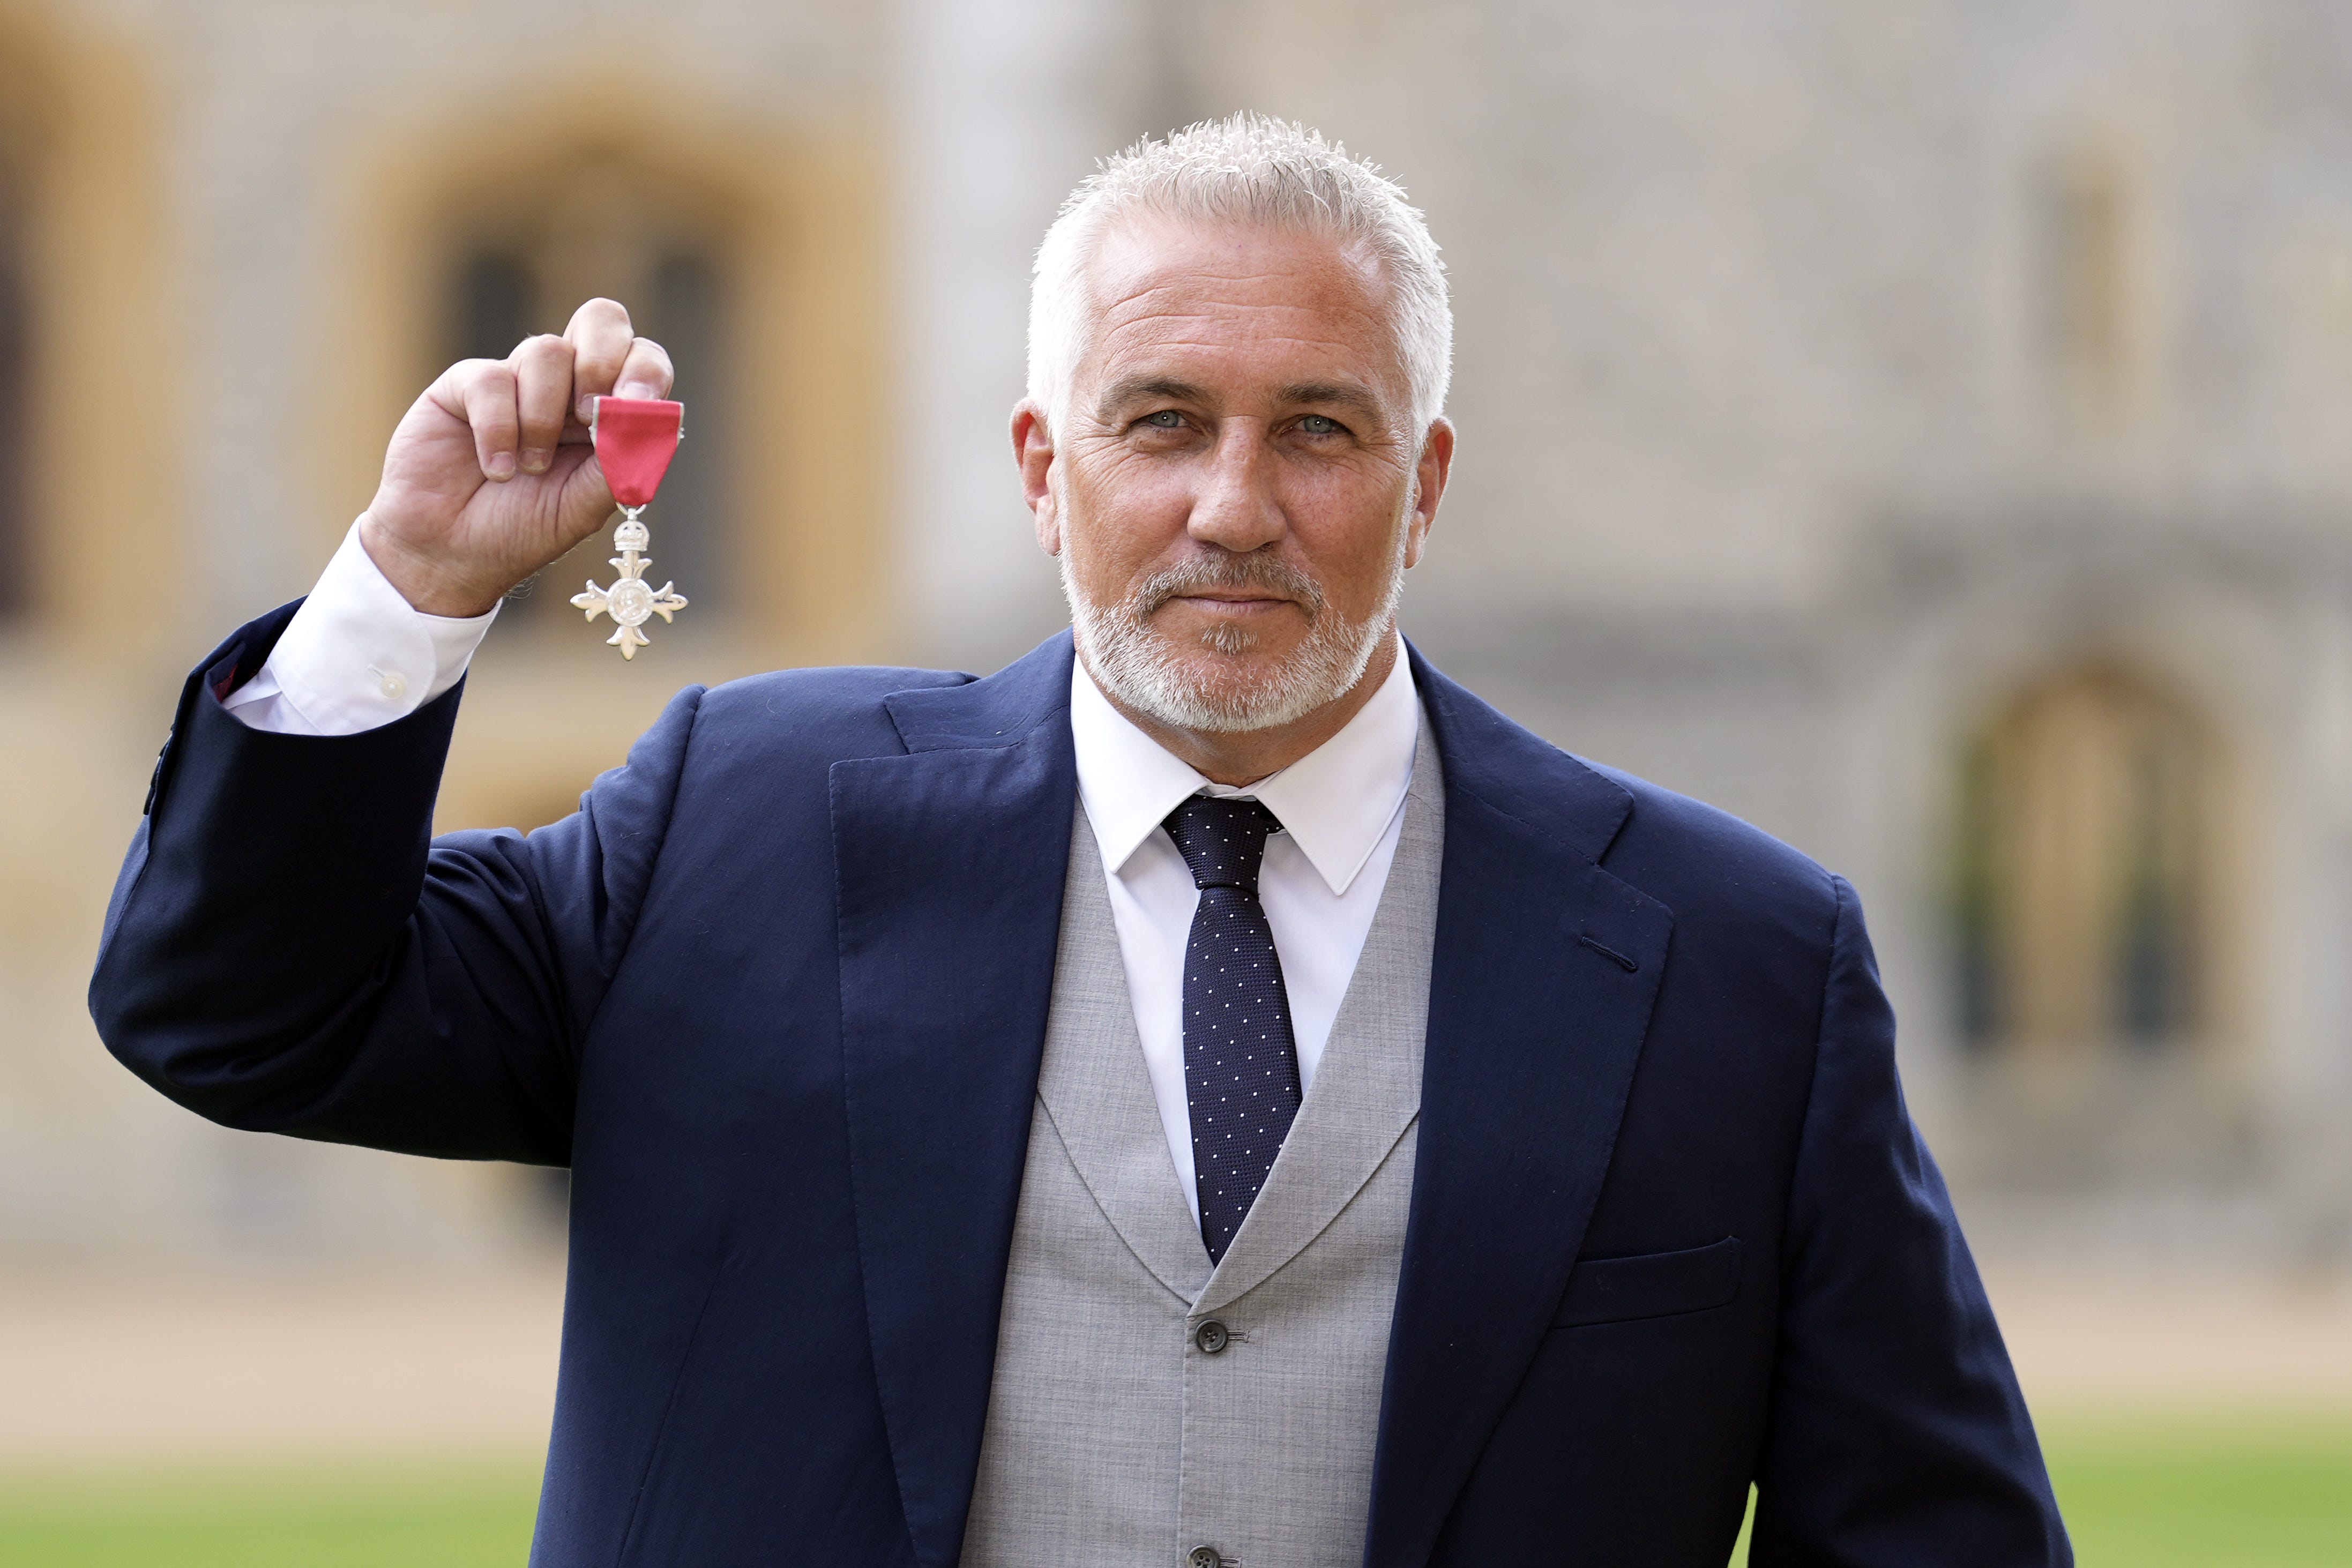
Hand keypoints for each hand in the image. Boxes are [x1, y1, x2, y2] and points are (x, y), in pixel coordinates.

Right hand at [359, 298, 673, 616]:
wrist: (451, 553)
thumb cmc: (523, 530)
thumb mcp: (585, 507)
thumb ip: (621, 461)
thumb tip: (650, 414)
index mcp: (608, 412)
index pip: (641, 360)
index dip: (644, 370)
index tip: (634, 401)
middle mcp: (566, 386)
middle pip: (601, 319)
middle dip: (601, 359)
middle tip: (588, 414)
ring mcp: (517, 380)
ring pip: (546, 351)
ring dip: (542, 419)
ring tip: (529, 468)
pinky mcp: (466, 384)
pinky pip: (492, 378)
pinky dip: (498, 429)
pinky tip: (494, 468)